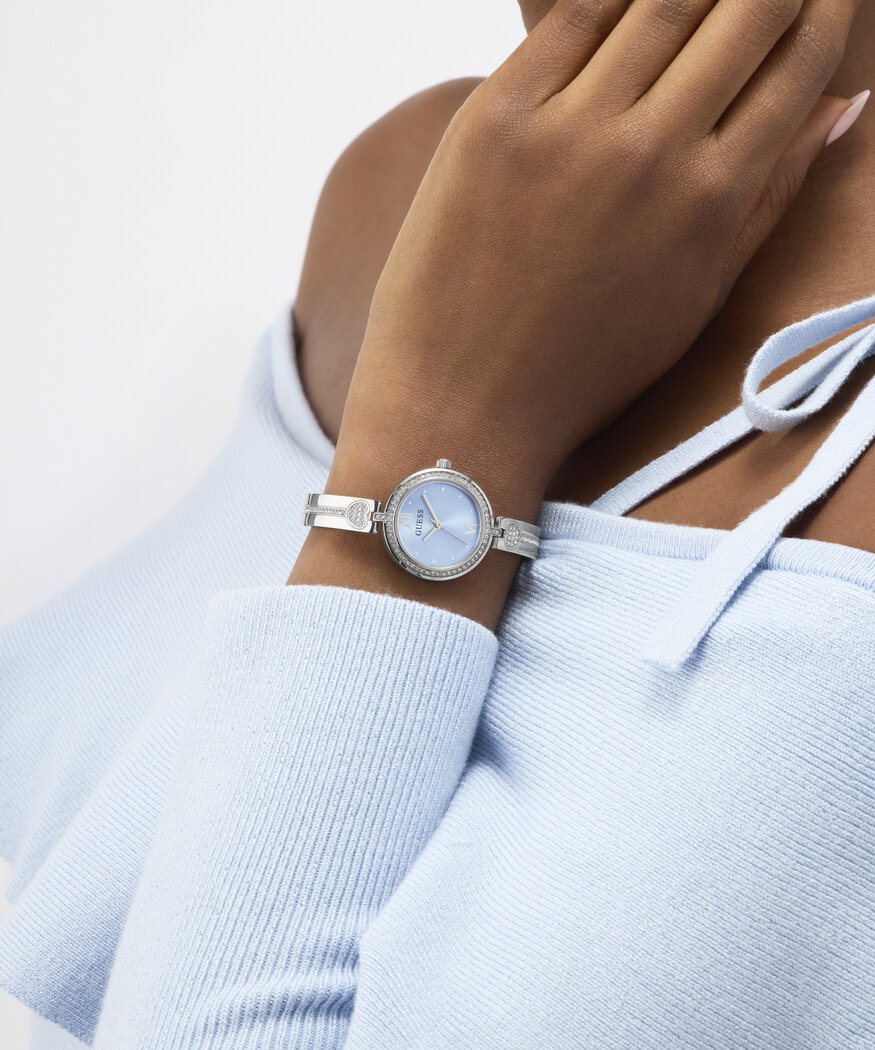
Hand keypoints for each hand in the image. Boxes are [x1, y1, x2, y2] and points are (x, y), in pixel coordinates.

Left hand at [340, 0, 863, 491]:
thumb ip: (767, 200)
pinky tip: (628, 1)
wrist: (462, 402)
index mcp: (709, 203)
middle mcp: (647, 152)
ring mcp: (566, 128)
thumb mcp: (694, 301)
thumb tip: (836, 107)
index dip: (821, 14)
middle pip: (739, 11)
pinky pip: (569, 15)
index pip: (793, 68)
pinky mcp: (493, 117)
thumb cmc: (583, 368)